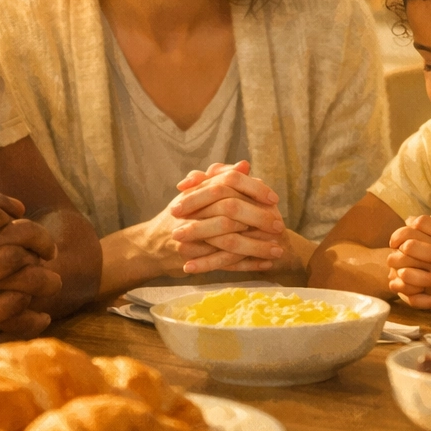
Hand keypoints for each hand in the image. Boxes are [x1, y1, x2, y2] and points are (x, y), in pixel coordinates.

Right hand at [0, 189, 62, 344]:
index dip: (29, 228)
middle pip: (25, 252)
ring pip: (24, 286)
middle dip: (43, 254)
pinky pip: (11, 321)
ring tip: (53, 285)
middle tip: (51, 257)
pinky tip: (41, 317)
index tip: (35, 235)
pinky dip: (31, 319)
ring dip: (44, 285)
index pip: (10, 223)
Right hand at [133, 162, 288, 275]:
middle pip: (231, 210)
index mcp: (196, 191)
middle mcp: (192, 212)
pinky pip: (224, 263)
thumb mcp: (197, 193)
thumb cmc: (181, 216)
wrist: (151, 246)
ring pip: (229, 240)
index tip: (274, 199)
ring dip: (256, 246)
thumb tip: (245, 165)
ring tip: (278, 251)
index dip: (253, 189)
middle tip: (279, 226)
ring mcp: (190, 237)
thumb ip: (221, 178)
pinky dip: (246, 264)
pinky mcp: (191, 259)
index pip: (228, 183)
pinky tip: (265, 265)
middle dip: (259, 218)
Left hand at [386, 213, 430, 309]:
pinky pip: (414, 291)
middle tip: (393, 254)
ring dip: (398, 269)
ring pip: (407, 270)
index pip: (419, 224)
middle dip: (397, 249)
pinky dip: (403, 288)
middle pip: (409, 245)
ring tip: (396, 270)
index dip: (403, 230)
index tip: (396, 239)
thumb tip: (425, 215)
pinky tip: (400, 284)